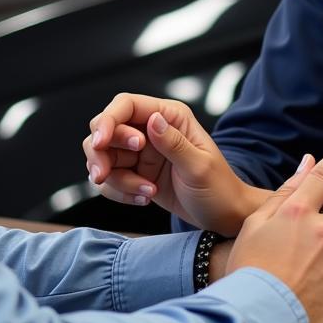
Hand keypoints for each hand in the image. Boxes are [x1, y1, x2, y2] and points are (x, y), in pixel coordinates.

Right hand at [83, 93, 267, 235]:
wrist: (223, 217)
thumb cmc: (219, 189)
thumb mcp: (200, 167)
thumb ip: (174, 143)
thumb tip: (152, 120)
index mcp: (170, 116)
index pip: (126, 105)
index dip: (107, 121)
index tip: (100, 144)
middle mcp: (151, 129)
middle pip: (105, 128)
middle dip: (102, 153)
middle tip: (106, 174)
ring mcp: (141, 152)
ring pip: (103, 156)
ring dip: (116, 179)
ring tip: (146, 192)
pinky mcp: (135, 173)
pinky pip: (110, 179)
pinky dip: (120, 192)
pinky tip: (144, 198)